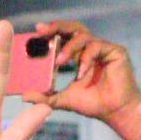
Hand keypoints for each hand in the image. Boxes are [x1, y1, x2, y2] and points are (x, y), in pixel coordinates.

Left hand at [24, 20, 140, 125]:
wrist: (115, 113)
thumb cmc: (94, 104)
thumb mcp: (63, 99)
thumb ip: (46, 96)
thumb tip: (24, 96)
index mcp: (79, 55)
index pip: (64, 36)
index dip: (51, 32)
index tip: (36, 31)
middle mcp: (91, 48)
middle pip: (73, 28)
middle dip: (56, 26)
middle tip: (42, 31)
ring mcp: (104, 48)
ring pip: (83, 35)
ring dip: (69, 47)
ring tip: (59, 61)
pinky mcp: (116, 51)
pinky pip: (96, 46)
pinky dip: (86, 58)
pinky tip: (81, 73)